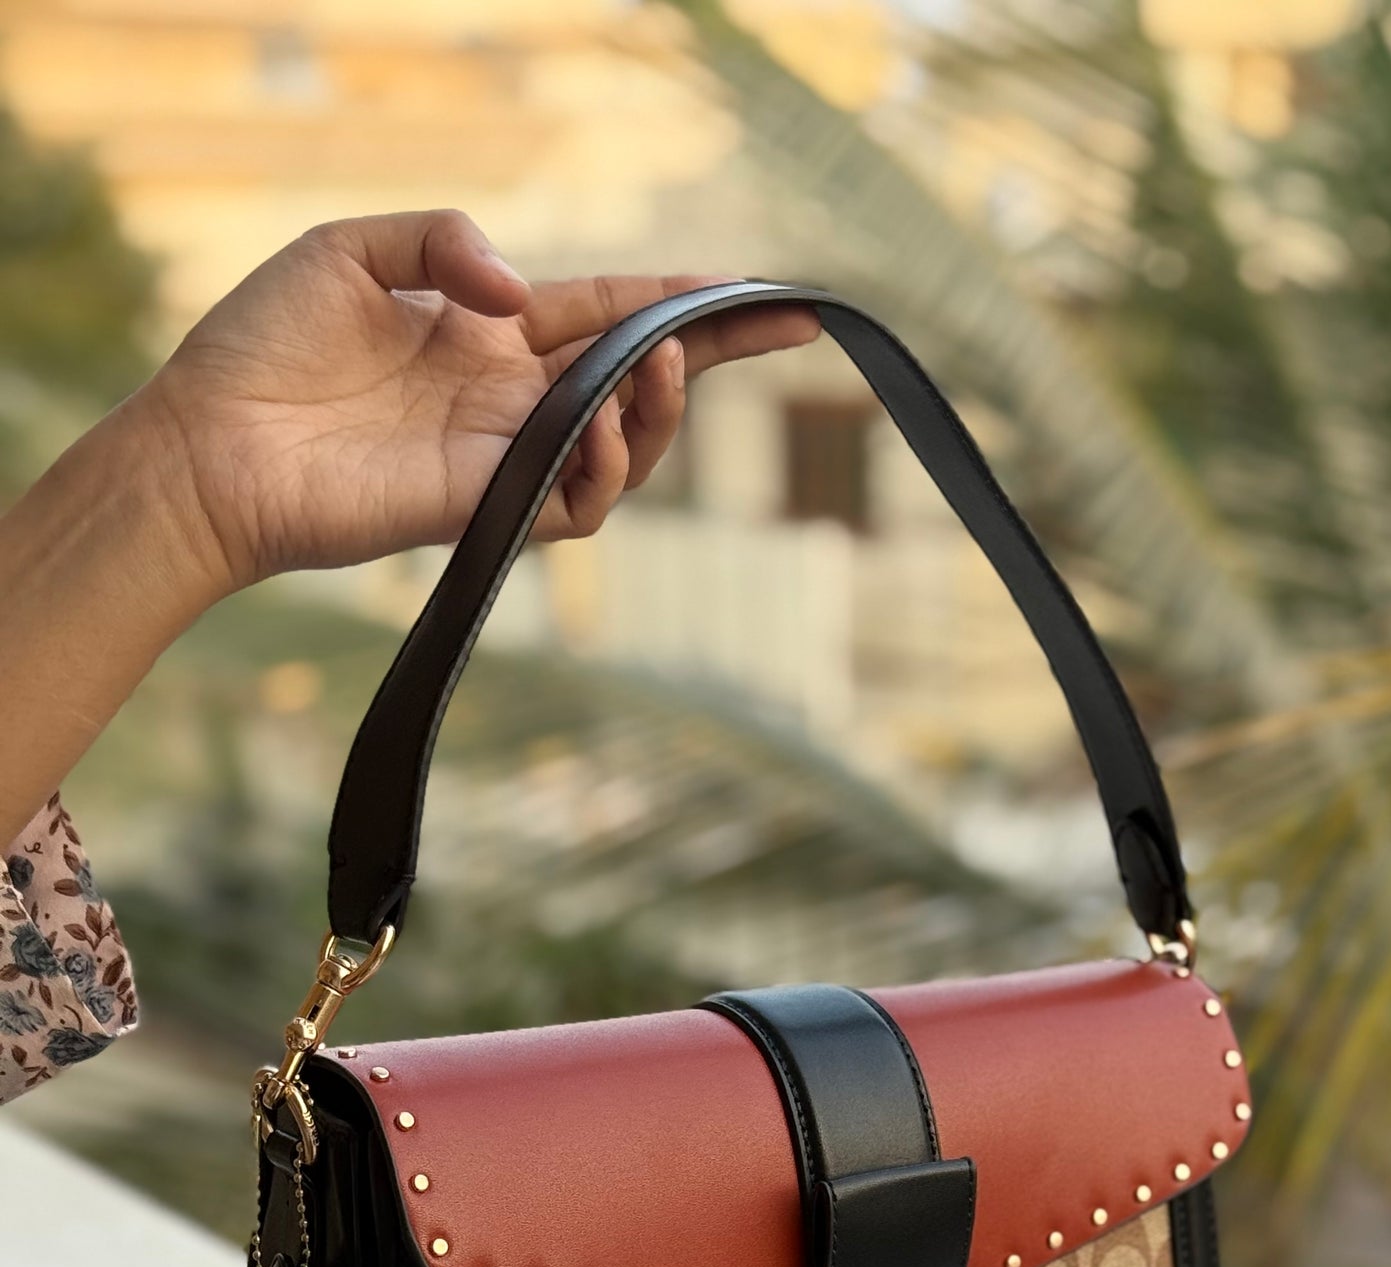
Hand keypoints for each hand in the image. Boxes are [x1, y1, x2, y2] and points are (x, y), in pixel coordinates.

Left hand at [134, 209, 817, 593]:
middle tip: (785, 325)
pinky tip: (602, 422)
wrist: (211, 444)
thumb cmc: (263, 347)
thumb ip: (444, 240)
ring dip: (664, 409)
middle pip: (642, 375)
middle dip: (720, 351)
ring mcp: (504, 456)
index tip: (754, 290)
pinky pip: (578, 500)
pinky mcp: (486, 507)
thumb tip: (524, 293)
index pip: (606, 309)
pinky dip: (608, 464)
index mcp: (487, 329)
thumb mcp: (349, 250)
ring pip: (626, 446)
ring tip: (669, 362)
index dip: (680, 297)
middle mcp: (510, 396)